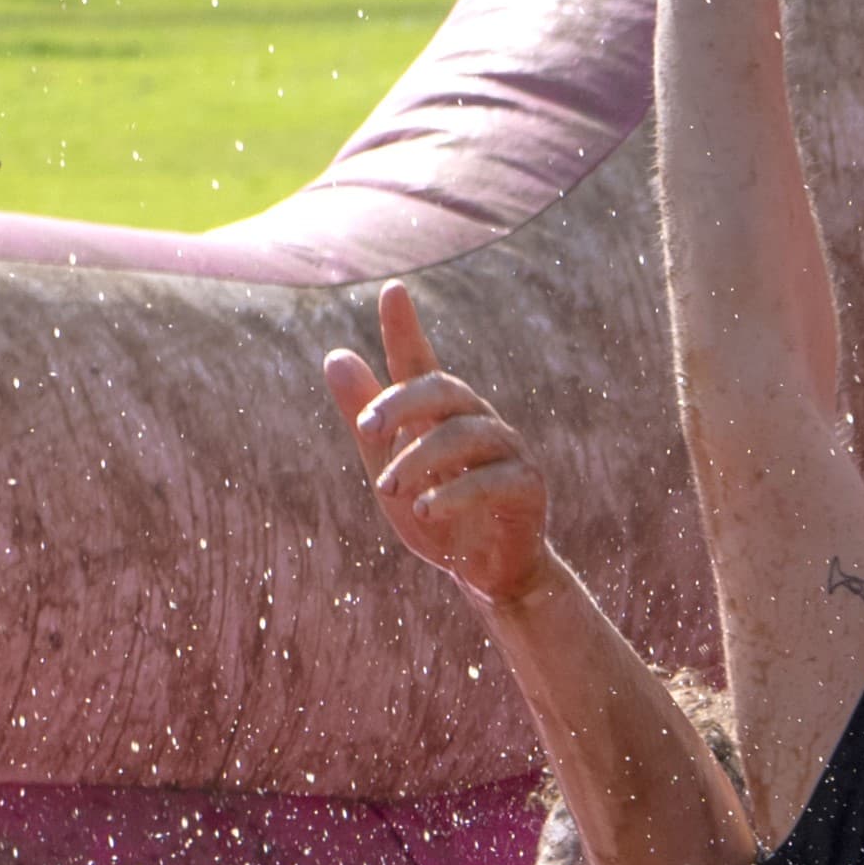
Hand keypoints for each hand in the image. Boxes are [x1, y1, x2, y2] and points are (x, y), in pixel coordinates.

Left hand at [324, 280, 552, 606]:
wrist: (489, 573)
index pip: (420, 363)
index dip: (405, 329)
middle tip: (365, 428)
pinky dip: (454, 493)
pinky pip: (491, 479)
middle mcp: (478, 420)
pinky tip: (423, 509)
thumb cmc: (440, 518)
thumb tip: (335, 356)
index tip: (393, 291)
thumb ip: (364, 420)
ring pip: (465, 433)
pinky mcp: (527, 486)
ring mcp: (508, 451)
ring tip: (389, 490)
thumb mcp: (389, 470)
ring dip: (420, 458)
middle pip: (443, 389)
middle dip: (401, 403)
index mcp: (441, 415)